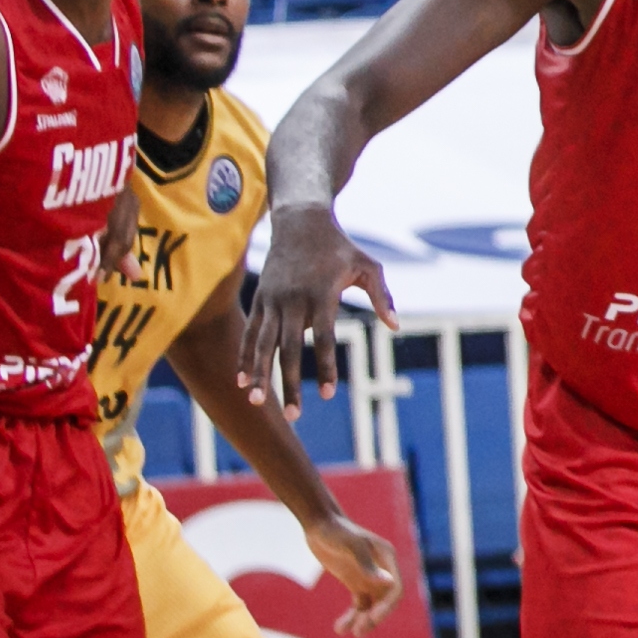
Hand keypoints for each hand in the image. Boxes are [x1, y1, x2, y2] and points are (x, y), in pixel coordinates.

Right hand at [247, 200, 391, 403]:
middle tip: (294, 416)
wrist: (300, 221)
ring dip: (260, 375)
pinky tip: (242, 381)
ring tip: (257, 403)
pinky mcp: (259, 299)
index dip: (326, 366)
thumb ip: (381, 295)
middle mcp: (293, 300)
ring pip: (263, 344)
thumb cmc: (339, 247)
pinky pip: (250, 333)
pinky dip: (245, 357)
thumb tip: (395, 326)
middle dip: (290, 383)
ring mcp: (272, 300)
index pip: (324, 337)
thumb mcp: (367, 265)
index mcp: (321, 293)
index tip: (328, 394)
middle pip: (289, 349)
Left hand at [306, 509, 405, 634]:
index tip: (372, 618)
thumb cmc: (335, 532)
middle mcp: (382, 569)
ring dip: (364, 621)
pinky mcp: (356, 582)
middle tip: (359, 632)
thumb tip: (389, 583)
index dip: (386, 606)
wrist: (318, 524)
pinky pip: (359, 605)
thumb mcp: (349, 546)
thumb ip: (368, 565)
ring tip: (350, 632)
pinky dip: (352, 617)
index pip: (395, 588)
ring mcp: (369, 577)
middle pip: (386, 601)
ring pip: (373, 606)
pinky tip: (340, 628)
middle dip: (375, 617)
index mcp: (386, 558)